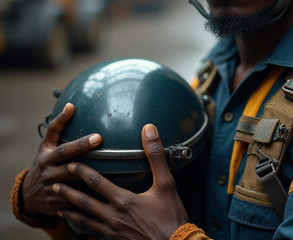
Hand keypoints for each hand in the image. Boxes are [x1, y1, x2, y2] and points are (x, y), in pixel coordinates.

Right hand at [21, 103, 102, 216]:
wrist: (29, 195)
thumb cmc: (44, 162)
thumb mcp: (46, 145)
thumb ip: (57, 126)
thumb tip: (71, 105)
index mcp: (47, 158)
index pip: (65, 150)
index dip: (81, 144)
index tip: (99, 136)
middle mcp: (49, 175)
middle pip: (72, 169)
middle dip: (91, 164)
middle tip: (111, 155)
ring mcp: (53, 192)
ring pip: (77, 188)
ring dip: (92, 182)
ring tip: (114, 175)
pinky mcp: (59, 207)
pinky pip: (77, 203)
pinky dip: (90, 199)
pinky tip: (106, 194)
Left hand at [53, 123, 188, 239]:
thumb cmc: (171, 216)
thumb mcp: (166, 183)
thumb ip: (156, 156)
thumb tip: (149, 130)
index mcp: (123, 200)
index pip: (96, 182)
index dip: (81, 171)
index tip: (70, 163)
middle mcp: (113, 217)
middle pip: (84, 202)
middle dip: (67, 192)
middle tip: (53, 184)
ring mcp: (112, 232)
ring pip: (85, 221)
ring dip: (71, 211)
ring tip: (59, 206)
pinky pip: (93, 234)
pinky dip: (83, 228)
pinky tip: (80, 227)